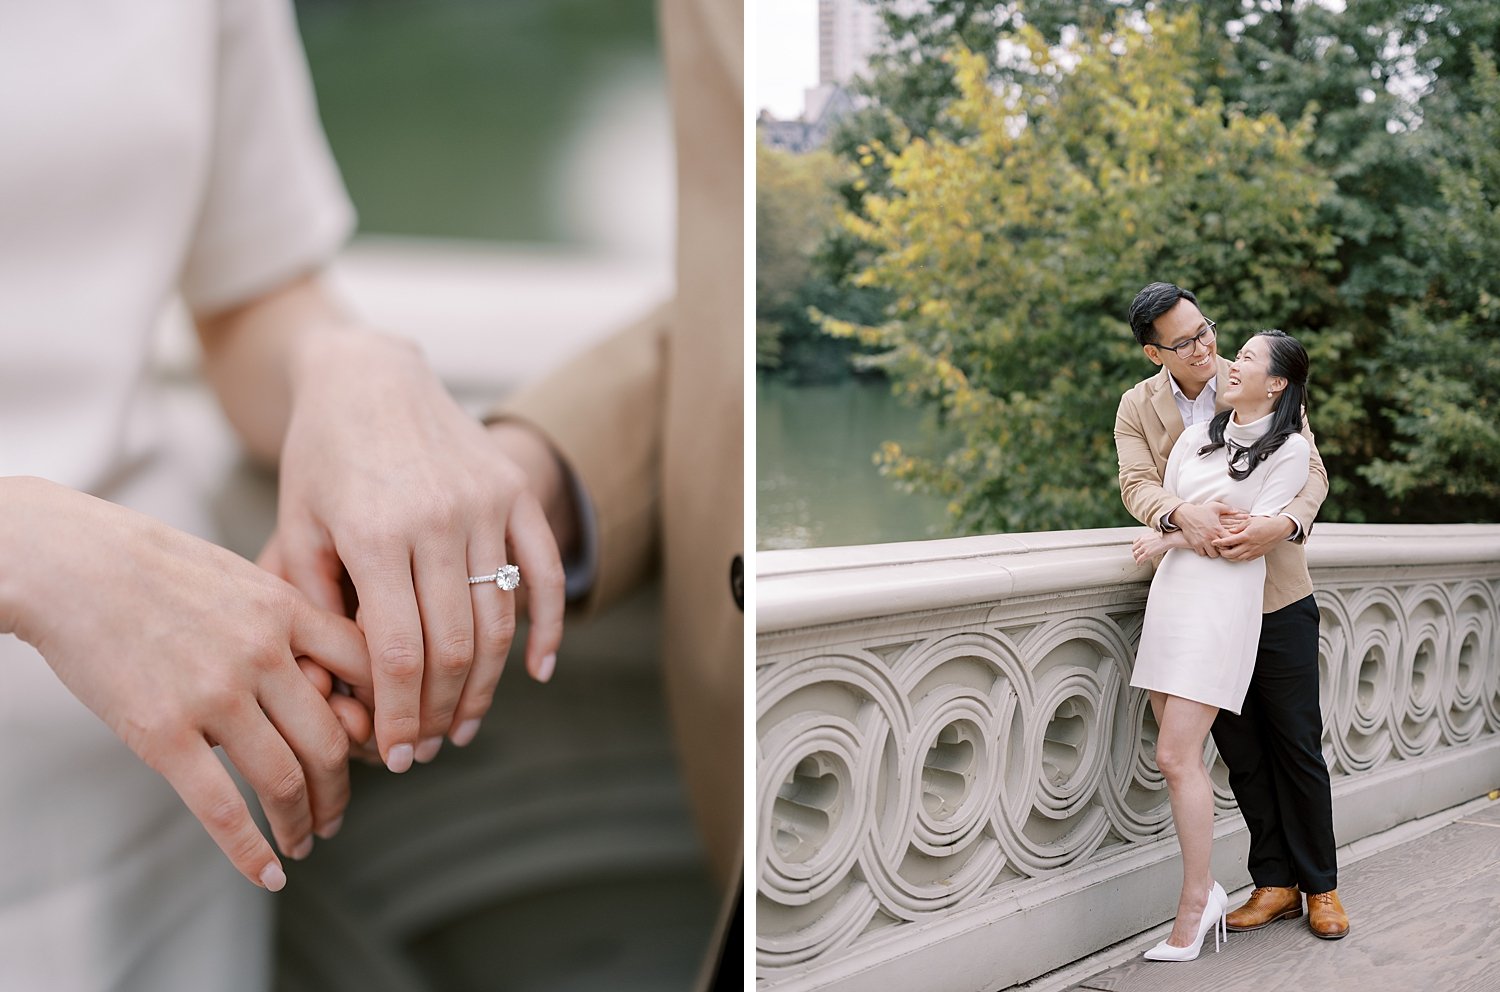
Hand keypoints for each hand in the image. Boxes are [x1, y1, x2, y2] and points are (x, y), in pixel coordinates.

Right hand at [0, 477, 368, 889]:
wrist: (70, 564)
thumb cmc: (157, 568)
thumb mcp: (243, 577)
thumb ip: (288, 623)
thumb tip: (327, 677)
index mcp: (288, 610)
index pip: (368, 672)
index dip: (384, 719)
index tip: (381, 750)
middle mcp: (263, 654)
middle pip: (332, 740)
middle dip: (342, 789)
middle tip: (338, 814)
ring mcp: (215, 695)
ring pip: (288, 779)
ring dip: (304, 821)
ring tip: (305, 840)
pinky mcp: (163, 732)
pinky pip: (222, 807)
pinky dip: (252, 850)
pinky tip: (269, 873)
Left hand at [262, 329, 565, 771]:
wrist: (370, 377)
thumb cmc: (321, 459)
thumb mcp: (297, 528)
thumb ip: (314, 606)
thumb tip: (338, 694)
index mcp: (372, 534)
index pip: (397, 652)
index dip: (402, 715)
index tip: (399, 755)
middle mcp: (436, 519)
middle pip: (454, 646)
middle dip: (443, 711)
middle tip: (432, 748)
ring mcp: (484, 503)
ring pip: (500, 619)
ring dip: (489, 683)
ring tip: (469, 723)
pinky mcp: (514, 491)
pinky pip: (545, 571)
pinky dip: (547, 627)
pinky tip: (538, 671)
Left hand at [1132, 530, 1168, 564]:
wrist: (1168, 539)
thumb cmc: (1164, 537)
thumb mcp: (1152, 535)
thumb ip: (1148, 539)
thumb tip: (1149, 543)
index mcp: (1142, 536)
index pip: (1134, 542)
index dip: (1136, 547)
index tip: (1138, 550)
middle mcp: (1142, 541)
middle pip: (1133, 549)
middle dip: (1135, 553)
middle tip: (1138, 556)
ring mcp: (1144, 547)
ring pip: (1135, 554)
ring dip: (1136, 558)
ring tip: (1139, 561)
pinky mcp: (1147, 553)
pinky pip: (1140, 559)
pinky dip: (1138, 563)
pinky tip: (1139, 564)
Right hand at [1167, 500, 1232, 556]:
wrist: (1185, 514)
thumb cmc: (1201, 510)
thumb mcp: (1215, 507)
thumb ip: (1227, 509)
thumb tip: (1237, 511)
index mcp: (1218, 529)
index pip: (1230, 541)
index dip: (1232, 542)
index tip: (1230, 540)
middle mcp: (1211, 537)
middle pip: (1223, 550)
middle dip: (1224, 549)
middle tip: (1222, 546)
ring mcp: (1202, 541)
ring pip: (1212, 554)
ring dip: (1213, 552)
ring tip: (1213, 547)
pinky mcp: (1195, 544)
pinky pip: (1202, 554)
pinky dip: (1204, 552)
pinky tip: (1204, 547)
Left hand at [1214, 514, 1294, 561]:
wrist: (1278, 529)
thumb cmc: (1264, 523)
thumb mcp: (1249, 521)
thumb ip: (1238, 527)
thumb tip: (1229, 532)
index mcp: (1246, 536)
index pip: (1228, 542)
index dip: (1219, 543)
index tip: (1213, 542)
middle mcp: (1249, 545)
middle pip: (1231, 554)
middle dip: (1222, 553)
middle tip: (1219, 548)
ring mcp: (1253, 551)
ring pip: (1237, 559)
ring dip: (1229, 557)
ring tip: (1225, 552)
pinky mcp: (1257, 555)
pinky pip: (1245, 559)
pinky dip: (1238, 558)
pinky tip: (1235, 553)